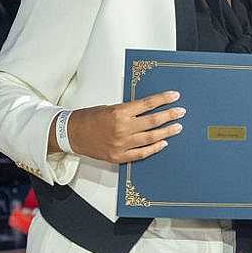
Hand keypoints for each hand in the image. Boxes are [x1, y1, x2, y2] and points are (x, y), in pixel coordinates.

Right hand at [65, 90, 183, 163]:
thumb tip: (149, 110)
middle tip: (180, 112)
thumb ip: (129, 111)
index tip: (174, 96)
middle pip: (152, 121)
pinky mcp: (119, 156)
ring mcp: (121, 144)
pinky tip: (163, 143)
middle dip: (169, 115)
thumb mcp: (110, 108)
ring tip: (177, 127)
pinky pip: (141, 153)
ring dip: (166, 132)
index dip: (163, 100)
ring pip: (150, 138)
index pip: (147, 104)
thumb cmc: (90, 118)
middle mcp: (122, 129)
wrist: (71, 134)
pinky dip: (154, 148)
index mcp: (119, 112)